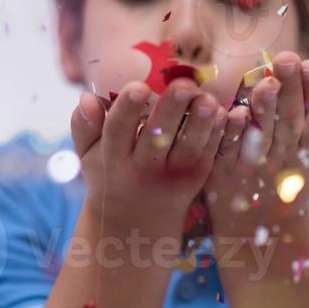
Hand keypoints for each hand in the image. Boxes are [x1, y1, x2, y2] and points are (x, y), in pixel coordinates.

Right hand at [71, 79, 227, 234]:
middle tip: (184, 85)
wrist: (136, 223)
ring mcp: (172, 175)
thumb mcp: (88, 155)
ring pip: (188, 148)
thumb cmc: (110, 174)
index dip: (127, 109)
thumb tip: (85, 98)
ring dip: (201, 123)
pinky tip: (224, 112)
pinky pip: (208, 154)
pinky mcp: (196, 178)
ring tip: (208, 99)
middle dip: (171, 110)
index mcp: (114, 158)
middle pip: (158, 137)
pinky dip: (217, 134)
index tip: (138, 86)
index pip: (117, 130)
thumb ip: (84, 126)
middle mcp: (143, 168)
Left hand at [203, 51, 308, 235]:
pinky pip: (231, 150)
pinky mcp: (226, 172)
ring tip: (267, 80)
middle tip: (288, 58)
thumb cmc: (292, 182)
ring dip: (265, 108)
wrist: (258, 229)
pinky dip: (234, 132)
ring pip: (263, 133)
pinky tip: (235, 110)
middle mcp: (285, 158)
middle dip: (290, 89)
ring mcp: (256, 166)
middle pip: (290, 119)